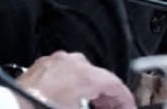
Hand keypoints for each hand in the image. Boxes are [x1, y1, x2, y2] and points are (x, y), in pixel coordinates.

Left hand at [16, 52, 134, 108]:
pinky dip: (74, 88)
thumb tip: (113, 107)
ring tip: (94, 108)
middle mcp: (70, 62)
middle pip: (99, 78)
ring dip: (91, 93)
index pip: (115, 86)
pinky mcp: (40, 68)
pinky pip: (65, 75)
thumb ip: (103, 106)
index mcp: (83, 73)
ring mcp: (53, 63)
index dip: (126, 102)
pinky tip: (72, 102)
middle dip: (109, 99)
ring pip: (82, 75)